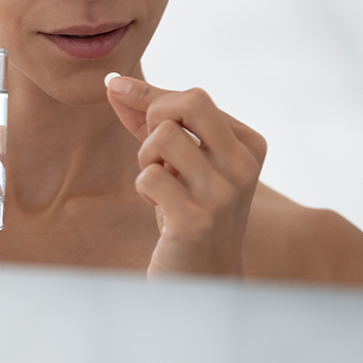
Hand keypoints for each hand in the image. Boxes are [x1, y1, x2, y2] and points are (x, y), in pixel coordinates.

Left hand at [106, 76, 265, 278]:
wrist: (203, 280)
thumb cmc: (187, 210)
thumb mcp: (177, 159)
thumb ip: (149, 119)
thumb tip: (113, 82)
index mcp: (248, 145)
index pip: (195, 96)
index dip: (152, 99)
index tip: (118, 92)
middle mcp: (243, 167)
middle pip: (189, 102)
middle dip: (155, 118)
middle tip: (156, 151)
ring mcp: (223, 194)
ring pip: (165, 136)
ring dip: (147, 157)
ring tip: (160, 184)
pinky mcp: (196, 220)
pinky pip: (150, 175)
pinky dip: (144, 187)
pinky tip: (160, 208)